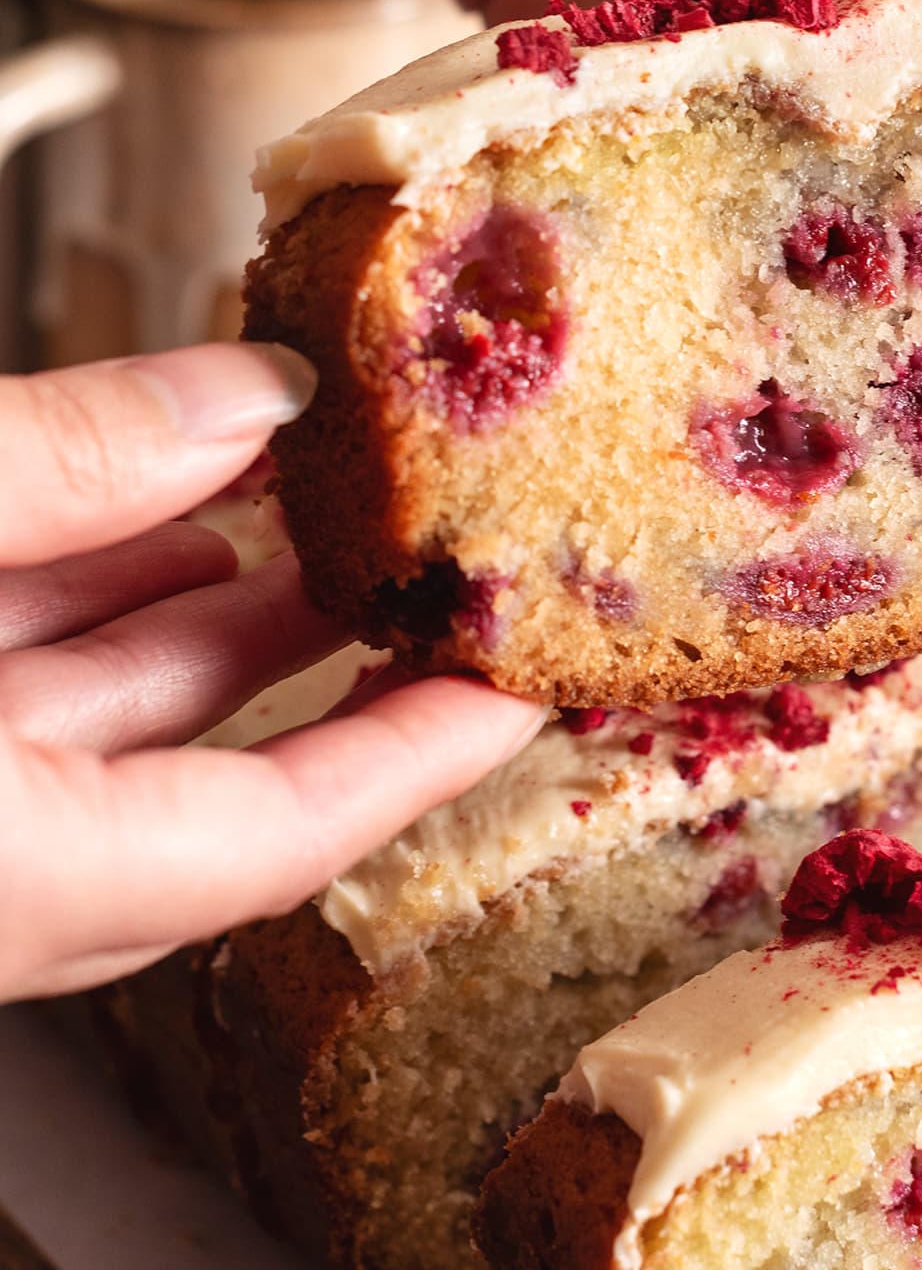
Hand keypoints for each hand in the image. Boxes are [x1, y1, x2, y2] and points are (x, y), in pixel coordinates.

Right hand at [0, 343, 541, 1002]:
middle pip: (196, 789)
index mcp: (0, 870)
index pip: (272, 838)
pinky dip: (77, 609)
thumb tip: (244, 399)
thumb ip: (60, 467)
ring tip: (304, 500)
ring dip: (192, 614)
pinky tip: (140, 516)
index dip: (416, 755)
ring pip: (90, 732)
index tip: (522, 686)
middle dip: (315, 664)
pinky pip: (4, 698)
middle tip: (433, 568)